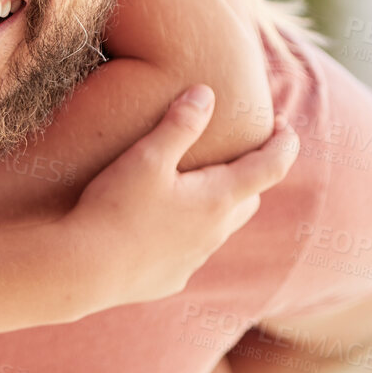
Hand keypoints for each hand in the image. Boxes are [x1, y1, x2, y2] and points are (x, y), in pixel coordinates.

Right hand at [68, 85, 296, 306]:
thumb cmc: (116, 208)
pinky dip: (189, 231)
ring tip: (200, 184)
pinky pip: (192, 250)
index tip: (287, 127)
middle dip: (251, 173)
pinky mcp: (172, 278)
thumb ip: (180, 124)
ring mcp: (194, 259)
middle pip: (248, 197)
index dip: (284, 144)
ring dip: (219, 203)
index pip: (270, 168)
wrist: (85, 270)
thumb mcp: (147, 157)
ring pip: (221, 226)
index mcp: (217, 199)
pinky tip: (162, 224)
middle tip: (241, 151)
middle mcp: (215, 232)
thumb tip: (206, 94)